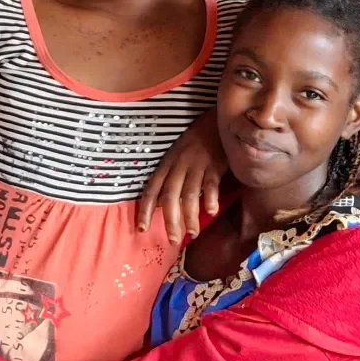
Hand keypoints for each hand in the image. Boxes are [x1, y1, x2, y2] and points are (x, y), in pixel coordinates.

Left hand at [138, 113, 226, 242]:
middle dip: (170, 220)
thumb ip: (172, 179)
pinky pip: (211, 183)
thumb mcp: (179, 157)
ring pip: (190, 194)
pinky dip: (210, 197)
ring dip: (190, 216)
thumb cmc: (198, 141)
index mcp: (167, 164)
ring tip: (192, 234)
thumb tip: (164, 204)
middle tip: (172, 240)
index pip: (152, 189)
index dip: (146, 210)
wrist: (218, 120)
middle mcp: (179, 165)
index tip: (142, 229)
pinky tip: (211, 211)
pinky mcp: (215, 164)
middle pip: (170, 196)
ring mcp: (197, 164)